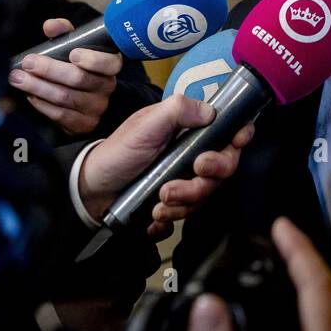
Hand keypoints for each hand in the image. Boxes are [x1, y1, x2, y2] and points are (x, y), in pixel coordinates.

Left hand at [9, 18, 119, 135]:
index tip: (72, 53)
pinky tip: (29, 94)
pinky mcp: (84, 124)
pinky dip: (42, 104)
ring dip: (38, 87)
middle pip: (79, 79)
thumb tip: (50, 26)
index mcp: (110, 65)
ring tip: (18, 78)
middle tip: (27, 63)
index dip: (93, 59)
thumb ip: (64, 32)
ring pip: (65, 97)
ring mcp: (97, 108)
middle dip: (50, 70)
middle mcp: (107, 87)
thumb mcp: (74, 45)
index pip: (109, 63)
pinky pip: (60, 114)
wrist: (80, 94)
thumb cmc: (76, 64)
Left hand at [78, 94, 253, 239]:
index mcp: (191, 132)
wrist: (92, 188)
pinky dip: (170, 220)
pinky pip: (185, 217)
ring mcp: (185, 181)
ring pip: (205, 197)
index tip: (233, 145)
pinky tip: (153, 216)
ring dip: (183, 203)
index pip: (229, 132)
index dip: (238, 138)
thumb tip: (211, 111)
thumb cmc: (120, 150)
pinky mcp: (175, 205)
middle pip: (222, 170)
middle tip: (180, 182)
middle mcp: (193, 156)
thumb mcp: (147, 123)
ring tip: (158, 201)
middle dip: (203, 182)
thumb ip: (178, 110)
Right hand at [183, 217, 330, 330]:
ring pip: (330, 312)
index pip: (317, 284)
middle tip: (277, 236)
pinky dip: (309, 313)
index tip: (282, 224)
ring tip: (280, 265)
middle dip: (299, 262)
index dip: (298, 248)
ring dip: (302, 289)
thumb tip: (206, 308)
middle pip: (325, 294)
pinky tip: (291, 311)